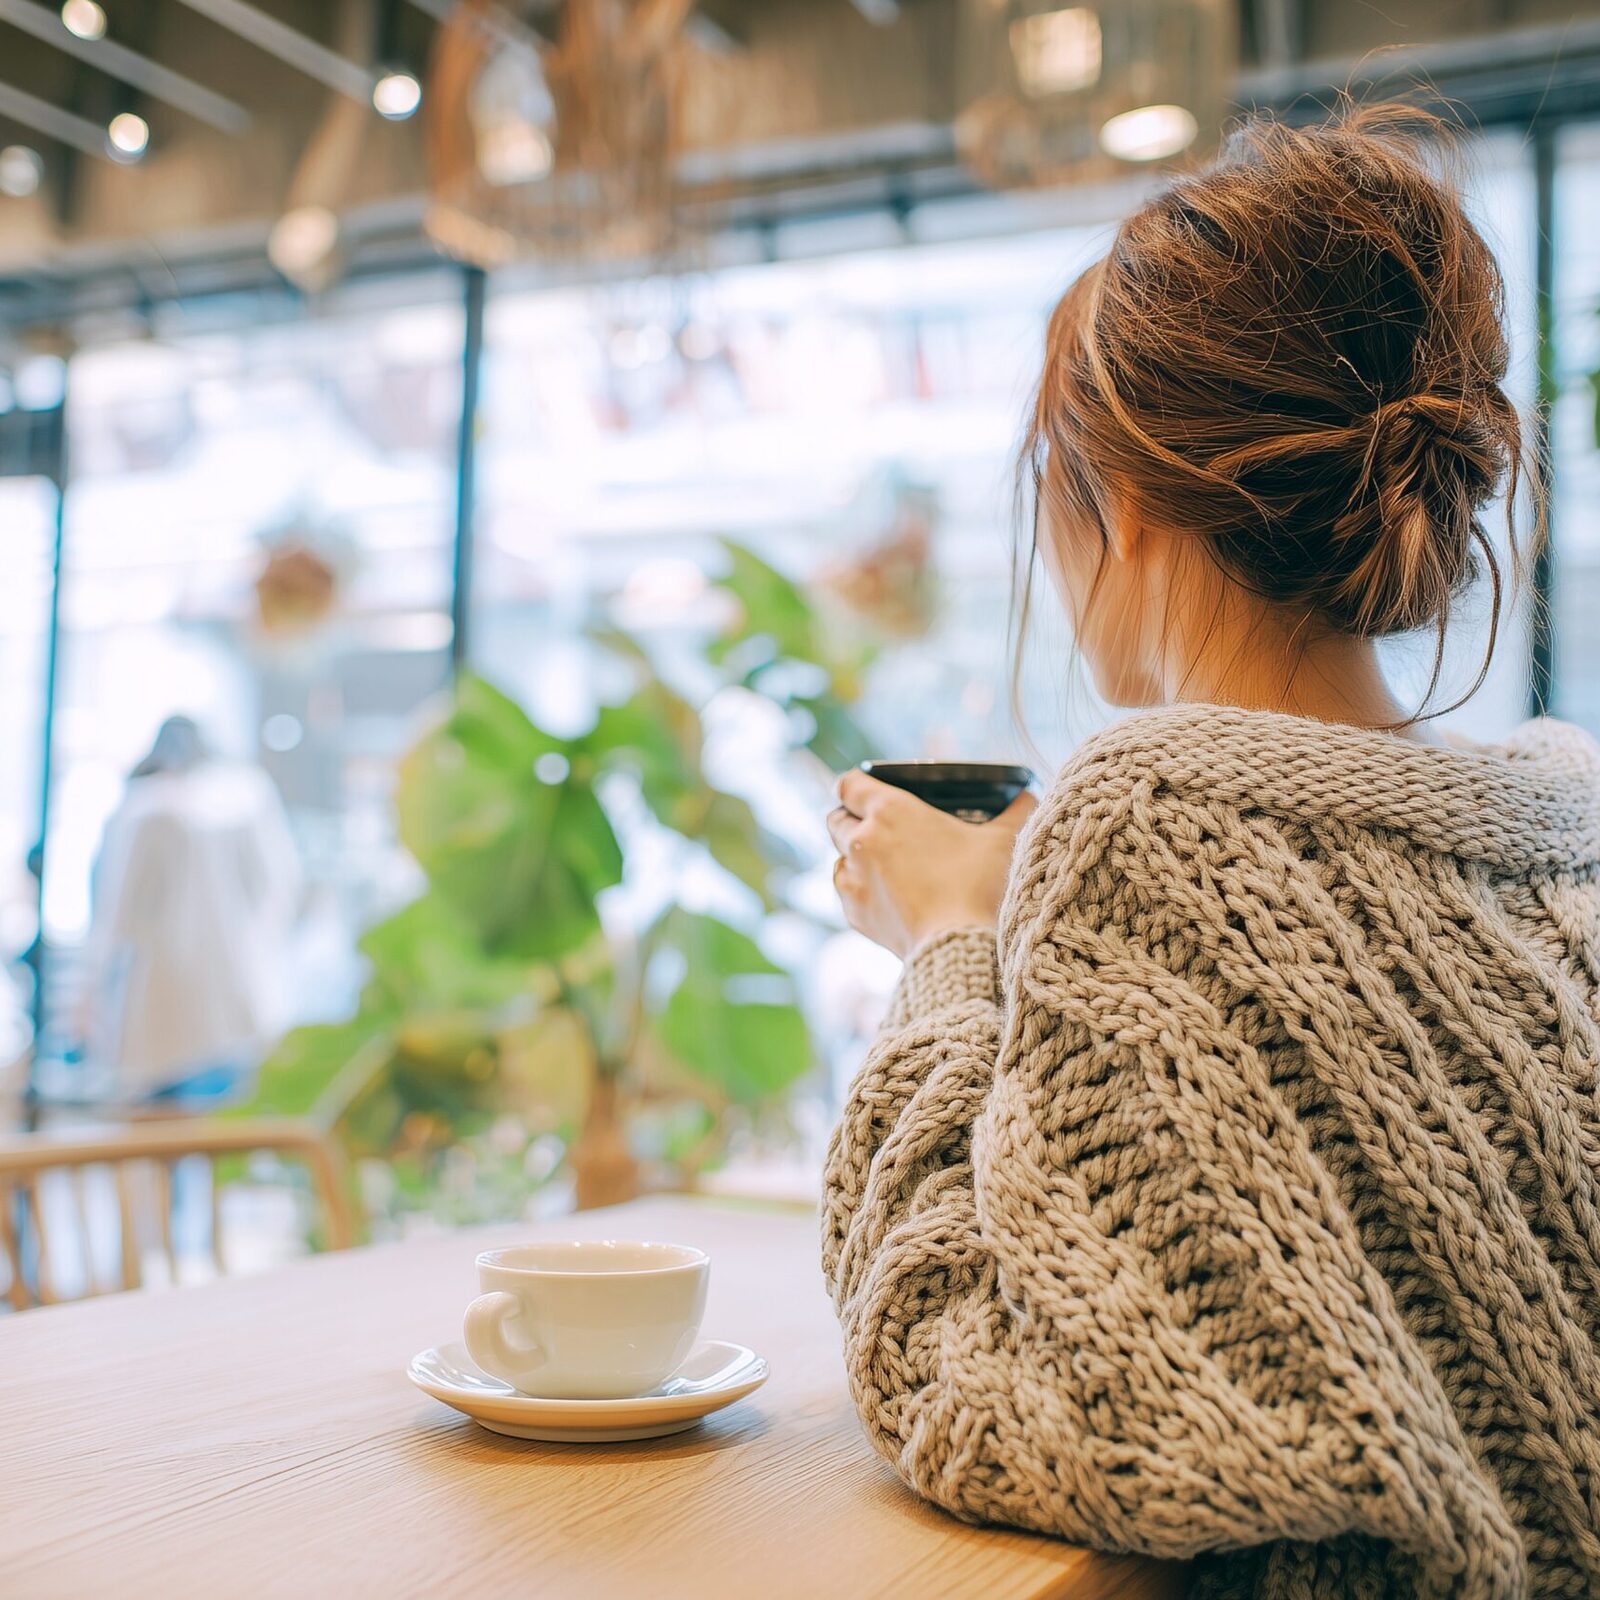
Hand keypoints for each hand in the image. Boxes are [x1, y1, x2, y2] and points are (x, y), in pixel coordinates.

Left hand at [828, 771, 1037, 958]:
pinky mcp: (854, 913)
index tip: (867, 789)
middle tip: (879, 824)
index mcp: (889, 810)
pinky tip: (885, 890)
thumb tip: (1029, 797)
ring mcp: (853, 879)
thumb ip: (1017, 811)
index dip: (856, 784)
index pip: (849, 784)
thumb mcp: (1004, 840)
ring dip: (853, 853)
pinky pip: (846, 888)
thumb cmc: (981, 887)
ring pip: (837, 855)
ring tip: (883, 860)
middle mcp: (861, 840)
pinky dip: (859, 885)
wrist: (960, 950)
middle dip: (852, 817)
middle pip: (836, 817)